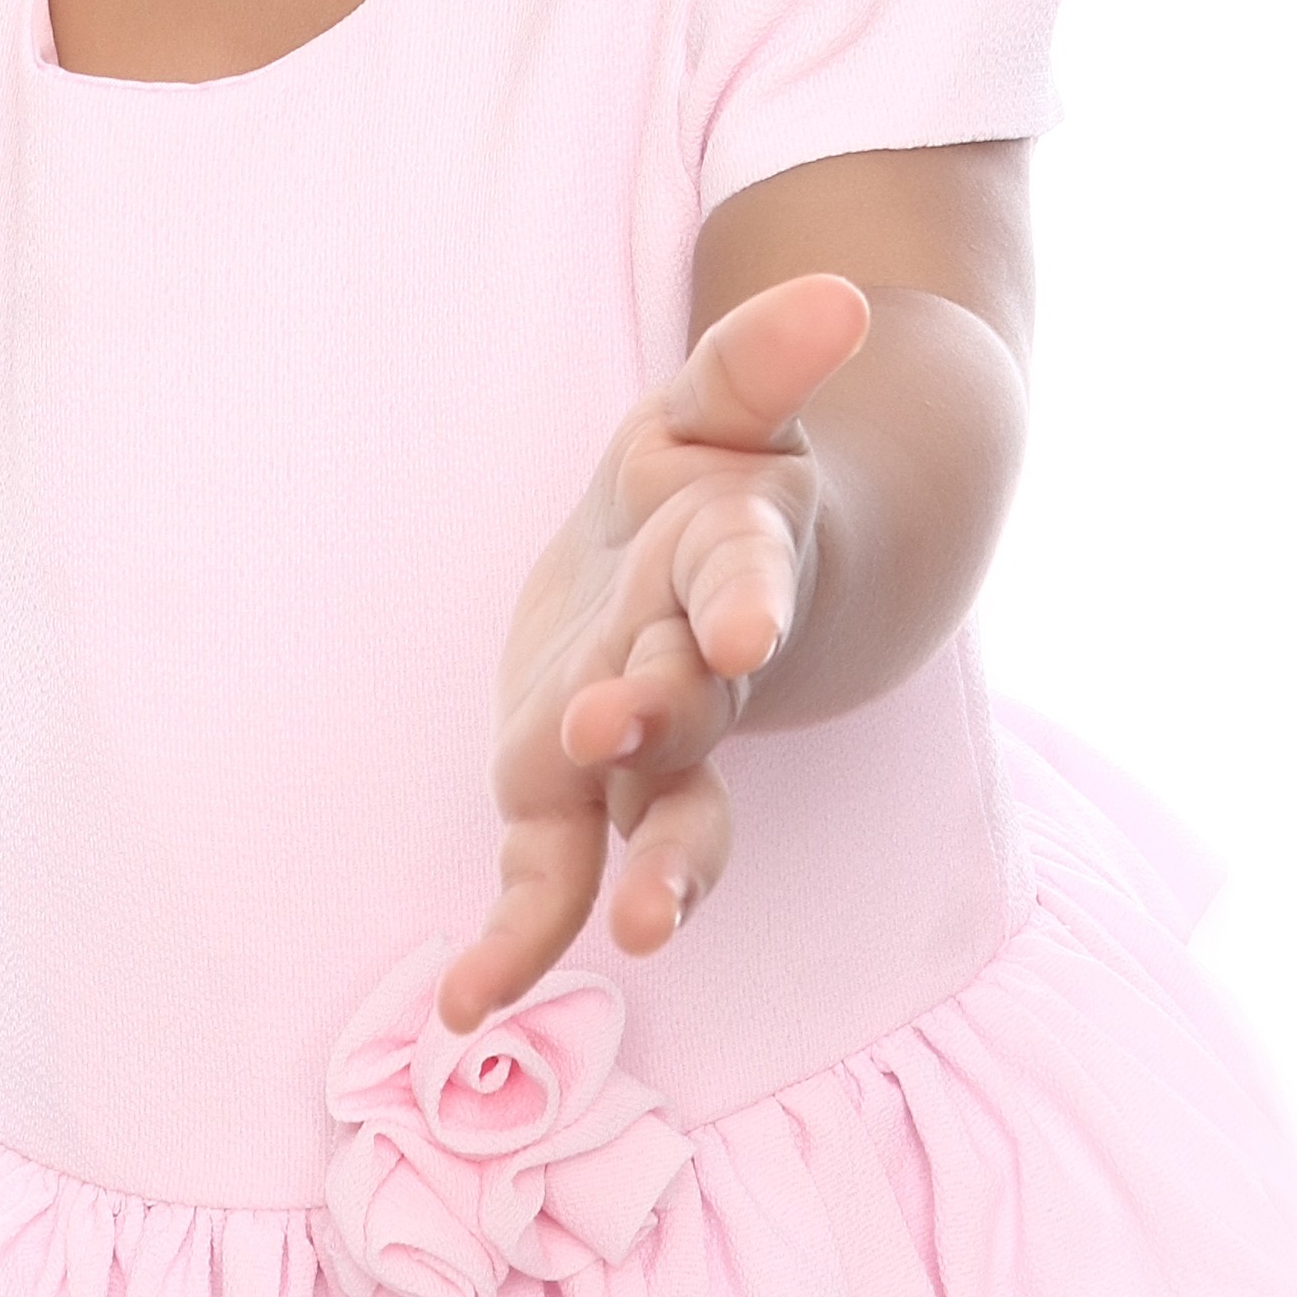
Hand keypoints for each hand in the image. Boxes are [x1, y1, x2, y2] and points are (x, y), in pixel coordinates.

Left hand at [443, 272, 872, 1031]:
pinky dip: (518, 942)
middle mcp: (700, 670)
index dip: (747, 596)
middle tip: (612, 733)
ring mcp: (645, 746)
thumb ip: (761, 358)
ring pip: (660, 823)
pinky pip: (555, 879)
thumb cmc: (718, 479)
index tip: (744, 619)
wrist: (732, 583)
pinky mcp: (571, 792)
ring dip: (650, 873)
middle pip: (692, 709)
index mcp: (734, 564)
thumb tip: (833, 290)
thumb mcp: (722, 400)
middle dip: (658, 724)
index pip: (747, 577)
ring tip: (638, 932)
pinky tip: (464, 1006)